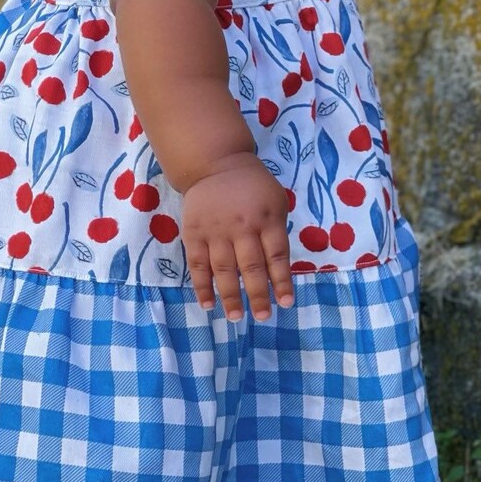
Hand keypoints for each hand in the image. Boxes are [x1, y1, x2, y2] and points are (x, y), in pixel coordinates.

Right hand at [182, 155, 293, 320]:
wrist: (215, 164)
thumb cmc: (253, 187)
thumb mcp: (276, 201)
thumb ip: (278, 232)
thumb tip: (277, 271)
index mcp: (267, 218)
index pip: (276, 255)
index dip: (281, 281)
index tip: (286, 303)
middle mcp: (242, 227)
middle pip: (251, 266)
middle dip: (257, 294)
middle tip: (262, 317)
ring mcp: (216, 231)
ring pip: (223, 269)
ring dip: (230, 295)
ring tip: (235, 317)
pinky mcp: (194, 233)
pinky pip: (197, 264)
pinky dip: (202, 286)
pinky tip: (208, 304)